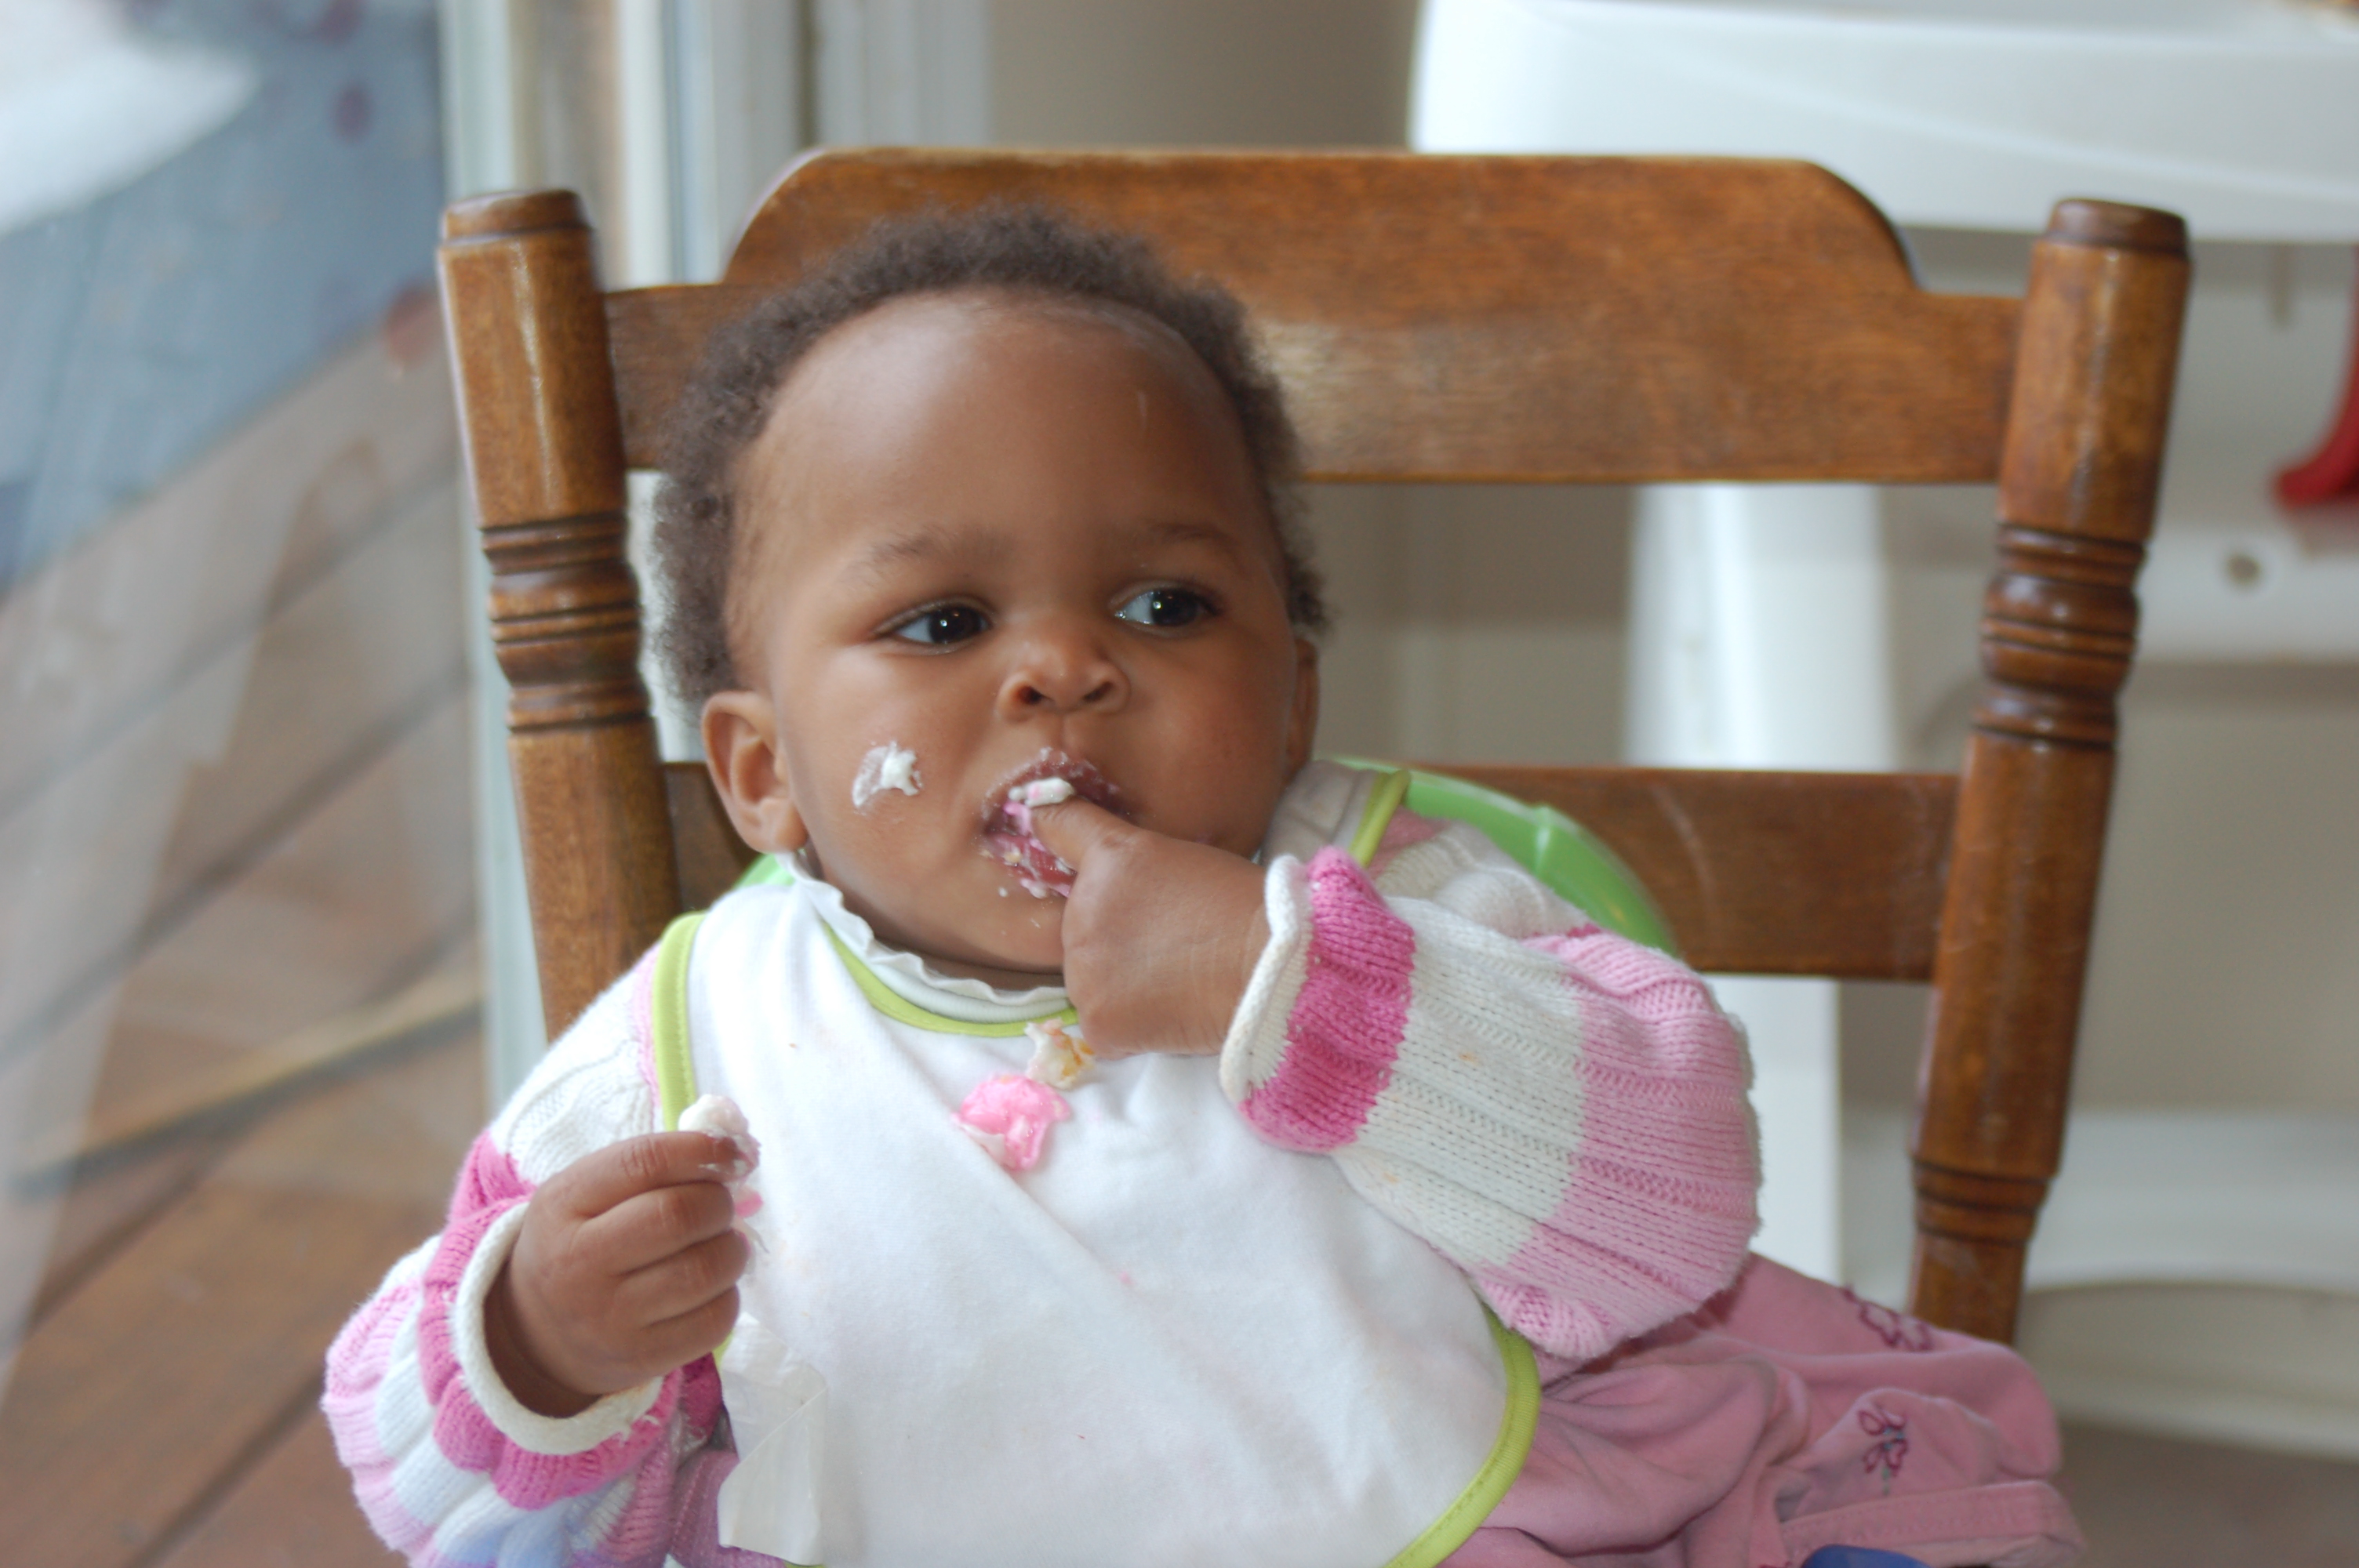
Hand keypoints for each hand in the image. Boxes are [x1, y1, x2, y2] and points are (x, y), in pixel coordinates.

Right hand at [485, 1133, 750, 1416]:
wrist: (536, 1334)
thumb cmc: (578, 1242)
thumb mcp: (586, 1193)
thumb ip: (649, 1166)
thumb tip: (735, 1152)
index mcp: (564, 1205)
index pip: (645, 1162)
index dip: (701, 1150)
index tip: (730, 1154)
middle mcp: (580, 1263)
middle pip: (679, 1215)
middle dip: (719, 1203)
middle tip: (719, 1208)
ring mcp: (609, 1318)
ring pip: (705, 1270)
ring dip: (733, 1250)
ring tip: (722, 1246)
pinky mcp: (639, 1358)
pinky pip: (713, 1321)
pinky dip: (729, 1296)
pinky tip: (713, 1288)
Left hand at [1026, 799, 1268, 1060]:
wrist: (1270, 966)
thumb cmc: (1246, 907)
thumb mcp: (1187, 858)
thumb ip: (1138, 866)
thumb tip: (1119, 882)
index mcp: (1108, 859)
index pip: (1058, 828)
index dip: (1054, 834)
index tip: (1052, 837)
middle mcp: (1080, 911)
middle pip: (1078, 924)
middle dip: (1112, 936)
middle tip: (1169, 944)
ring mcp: (1083, 971)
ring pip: (1089, 977)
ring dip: (1119, 982)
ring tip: (1175, 981)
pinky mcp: (1097, 1021)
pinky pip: (1103, 1025)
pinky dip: (1131, 1026)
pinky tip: (1171, 1011)